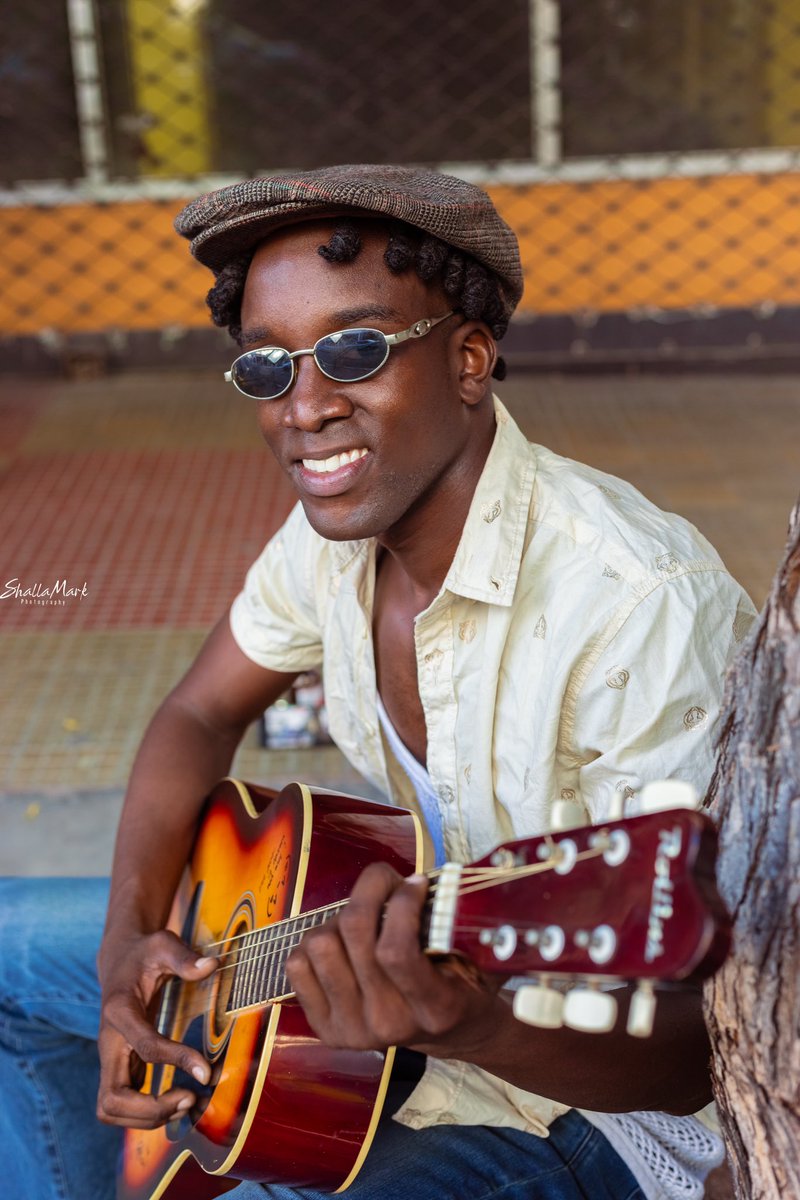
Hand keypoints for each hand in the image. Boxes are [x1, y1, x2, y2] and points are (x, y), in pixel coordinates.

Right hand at [96, 930, 216, 1127]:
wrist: (119, 961)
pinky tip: (181, 1101)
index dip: (176, 1060)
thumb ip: (184, 956)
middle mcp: (108, 1042)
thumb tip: (211, 965)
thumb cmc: (144, 953)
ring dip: (147, 1118)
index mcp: (119, 1011)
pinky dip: (147, 1115)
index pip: (145, 1046)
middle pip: (111, 1099)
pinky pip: (123, 1105)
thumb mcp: (162, 943)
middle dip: (150, 1110)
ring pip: (110, 1110)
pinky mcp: (120, 1067)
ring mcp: (111, 1059)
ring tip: (187, 1102)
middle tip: (189, 1099)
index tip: (206, 1071)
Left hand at [285, 863, 498, 1056]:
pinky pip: (296, 964)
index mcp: (434, 1009)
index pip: (397, 951)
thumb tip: (425, 879)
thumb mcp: (478, 955)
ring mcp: (353, 1029)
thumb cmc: (463, 980)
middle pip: (354, 934)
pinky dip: (316, 941)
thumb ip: (457, 923)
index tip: (417, 882)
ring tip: (365, 920)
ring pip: (320, 943)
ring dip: (340, 918)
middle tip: (388, 883)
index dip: (401, 903)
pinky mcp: (325, 1028)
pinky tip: (344, 944)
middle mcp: (389, 1023)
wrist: (449, 1030)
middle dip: (371, 890)